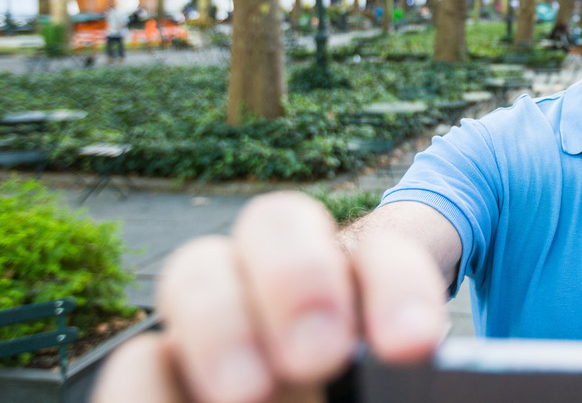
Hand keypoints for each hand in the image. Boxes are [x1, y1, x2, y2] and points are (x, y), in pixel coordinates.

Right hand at [93, 192, 452, 402]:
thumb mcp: (397, 387)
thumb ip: (405, 370)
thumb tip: (417, 367)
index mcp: (360, 295)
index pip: (381, 254)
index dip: (397, 284)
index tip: (413, 344)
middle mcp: (284, 296)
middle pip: (277, 221)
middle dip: (296, 275)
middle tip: (321, 356)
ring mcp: (214, 329)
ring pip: (197, 270)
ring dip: (220, 323)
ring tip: (248, 395)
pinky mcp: (161, 377)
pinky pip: (139, 363)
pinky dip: (148, 390)